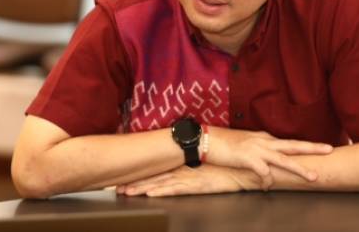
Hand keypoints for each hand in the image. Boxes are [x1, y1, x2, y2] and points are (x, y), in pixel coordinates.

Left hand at [116, 164, 247, 196]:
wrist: (242, 169)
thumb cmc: (226, 168)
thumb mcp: (204, 167)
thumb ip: (191, 168)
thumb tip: (178, 170)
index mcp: (183, 164)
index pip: (158, 169)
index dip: (141, 173)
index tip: (125, 176)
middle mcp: (183, 170)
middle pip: (154, 176)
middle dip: (135, 181)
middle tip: (117, 185)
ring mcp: (188, 178)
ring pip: (160, 183)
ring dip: (142, 188)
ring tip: (126, 191)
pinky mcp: (196, 186)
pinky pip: (175, 189)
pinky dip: (161, 191)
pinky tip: (150, 193)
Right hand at [205, 127, 332, 188]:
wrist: (205, 140)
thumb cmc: (223, 143)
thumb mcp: (245, 143)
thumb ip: (258, 149)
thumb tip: (267, 160)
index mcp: (264, 138)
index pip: (288, 143)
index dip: (304, 147)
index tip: (318, 149)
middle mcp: (264, 141)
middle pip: (293, 145)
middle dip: (312, 148)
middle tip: (329, 150)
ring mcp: (256, 149)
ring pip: (284, 159)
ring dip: (299, 169)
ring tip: (313, 177)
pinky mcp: (247, 158)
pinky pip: (263, 172)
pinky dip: (267, 180)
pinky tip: (266, 186)